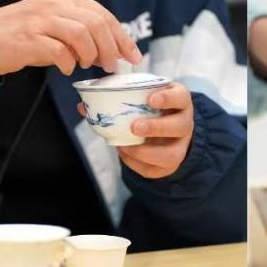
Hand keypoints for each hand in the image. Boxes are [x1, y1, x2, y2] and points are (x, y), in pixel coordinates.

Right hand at [0, 0, 141, 76]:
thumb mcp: (55, 22)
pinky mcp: (29, 38)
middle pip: (97, 24)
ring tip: (88, 66)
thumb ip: (82, 30)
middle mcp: (55, 3)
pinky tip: (67, 68)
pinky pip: (60, 51)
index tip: (133, 57)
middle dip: (111, 48)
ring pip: (83, 34)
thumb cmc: (22, 34)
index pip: (104, 15)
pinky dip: (69, 63)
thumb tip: (113, 50)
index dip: (122, 38)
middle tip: (111, 66)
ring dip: (91, 55)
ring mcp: (41, 19)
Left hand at [78, 83, 192, 177]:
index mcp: (178, 101)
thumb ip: (114, 99)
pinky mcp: (171, 164)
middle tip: (134, 127)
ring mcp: (180, 145)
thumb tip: (82, 106)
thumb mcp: (138, 98)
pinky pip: (157, 170)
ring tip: (126, 147)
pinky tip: (124, 154)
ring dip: (147, 152)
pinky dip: (138, 165)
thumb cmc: (149, 109)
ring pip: (173, 154)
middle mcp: (184, 123)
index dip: (169, 98)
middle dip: (158, 127)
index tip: (150, 99)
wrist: (163, 131)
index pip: (182, 96)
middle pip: (181, 126)